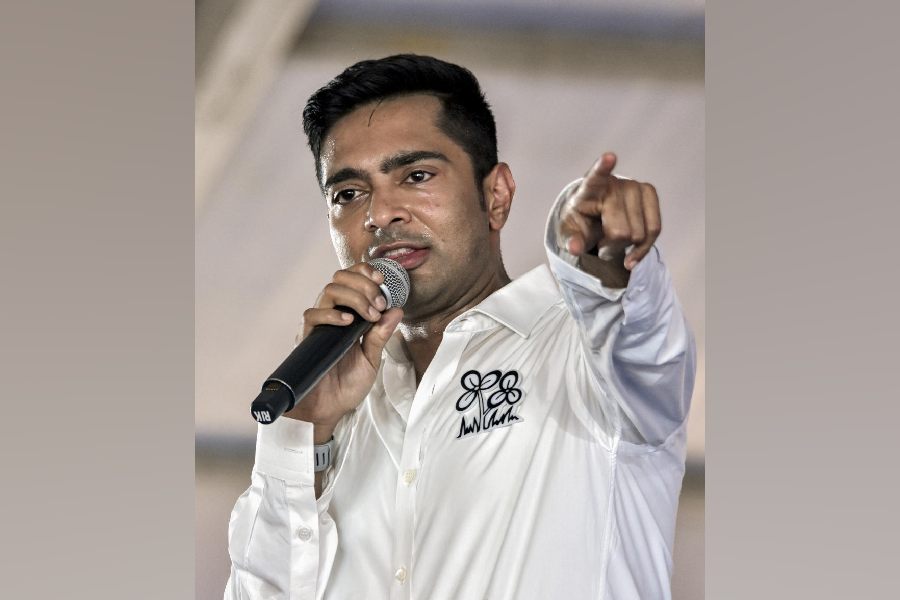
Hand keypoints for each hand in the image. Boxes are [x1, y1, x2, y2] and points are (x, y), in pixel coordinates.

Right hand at [283, 262, 402, 437]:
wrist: (329, 409)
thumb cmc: (348, 385)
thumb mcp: (372, 359)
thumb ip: (381, 335)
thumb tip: (397, 310)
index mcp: (349, 314)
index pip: (352, 280)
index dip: (365, 272)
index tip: (382, 280)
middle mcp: (332, 314)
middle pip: (340, 278)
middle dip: (364, 284)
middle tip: (379, 303)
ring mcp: (319, 324)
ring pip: (329, 291)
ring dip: (354, 297)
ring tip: (369, 315)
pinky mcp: (308, 337)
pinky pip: (313, 315)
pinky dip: (332, 314)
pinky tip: (348, 322)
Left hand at [558, 152, 660, 270]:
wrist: (595, 217)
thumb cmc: (581, 223)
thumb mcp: (569, 233)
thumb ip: (570, 240)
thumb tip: (574, 248)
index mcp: (588, 189)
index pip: (595, 177)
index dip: (603, 168)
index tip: (609, 157)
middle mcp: (614, 184)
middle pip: (620, 231)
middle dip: (611, 246)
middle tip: (601, 242)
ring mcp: (634, 186)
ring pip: (639, 234)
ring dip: (626, 247)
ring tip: (613, 240)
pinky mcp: (650, 193)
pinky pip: (654, 229)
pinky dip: (643, 248)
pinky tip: (632, 254)